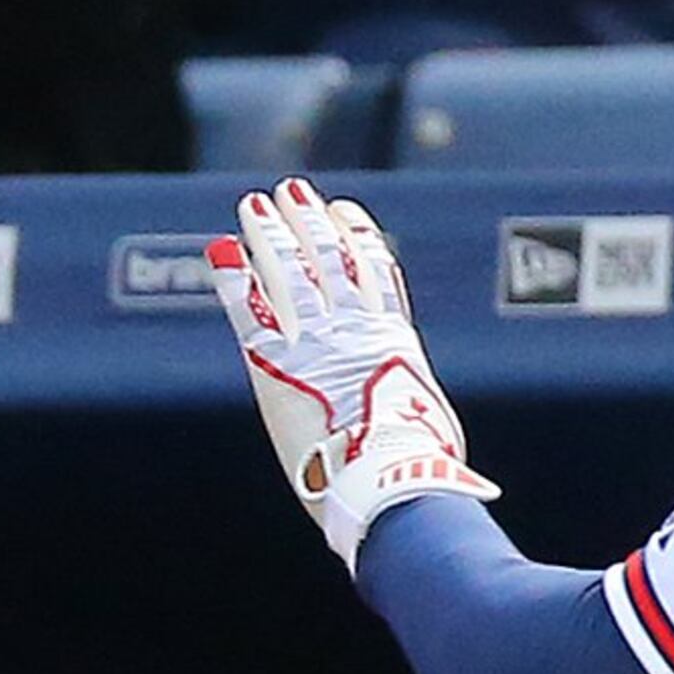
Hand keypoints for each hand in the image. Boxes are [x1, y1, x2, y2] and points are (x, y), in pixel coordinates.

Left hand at [210, 178, 496, 571]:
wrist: (390, 481)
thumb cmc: (419, 475)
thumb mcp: (433, 437)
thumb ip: (421, 425)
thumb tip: (453, 467)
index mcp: (394, 341)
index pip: (374, 271)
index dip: (357, 236)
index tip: (344, 211)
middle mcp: (355, 329)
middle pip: (329, 258)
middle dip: (309, 222)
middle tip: (293, 192)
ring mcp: (315, 341)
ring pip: (290, 271)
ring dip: (271, 234)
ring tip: (256, 204)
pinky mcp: (275, 366)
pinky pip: (250, 311)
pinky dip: (235, 279)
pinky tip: (220, 252)